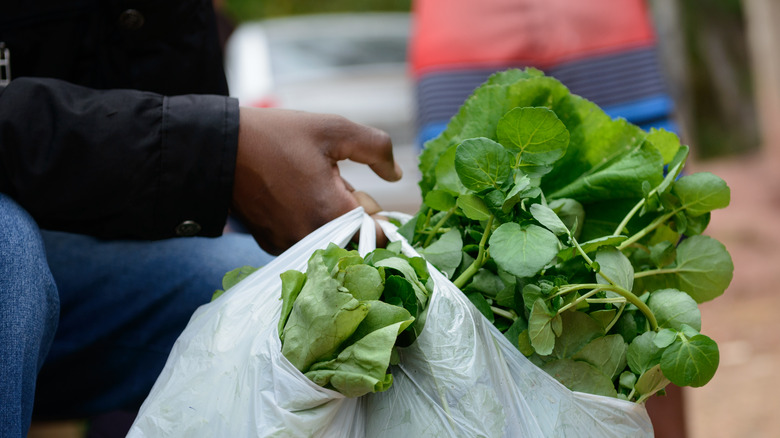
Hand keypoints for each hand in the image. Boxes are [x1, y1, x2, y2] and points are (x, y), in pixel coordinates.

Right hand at [231, 107, 401, 253]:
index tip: (363, 193)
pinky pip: (306, 240)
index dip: (378, 215)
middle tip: (331, 181)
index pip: (379, 237)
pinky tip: (291, 197)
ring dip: (330, 218)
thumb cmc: (277, 136)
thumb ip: (376, 148)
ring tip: (307, 186)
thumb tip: (396, 174)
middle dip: (353, 213)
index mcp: (332, 214)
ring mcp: (289, 246)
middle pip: (355, 238)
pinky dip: (307, 223)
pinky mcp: (272, 246)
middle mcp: (312, 240)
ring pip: (330, 239)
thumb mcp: (334, 129)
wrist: (218, 149)